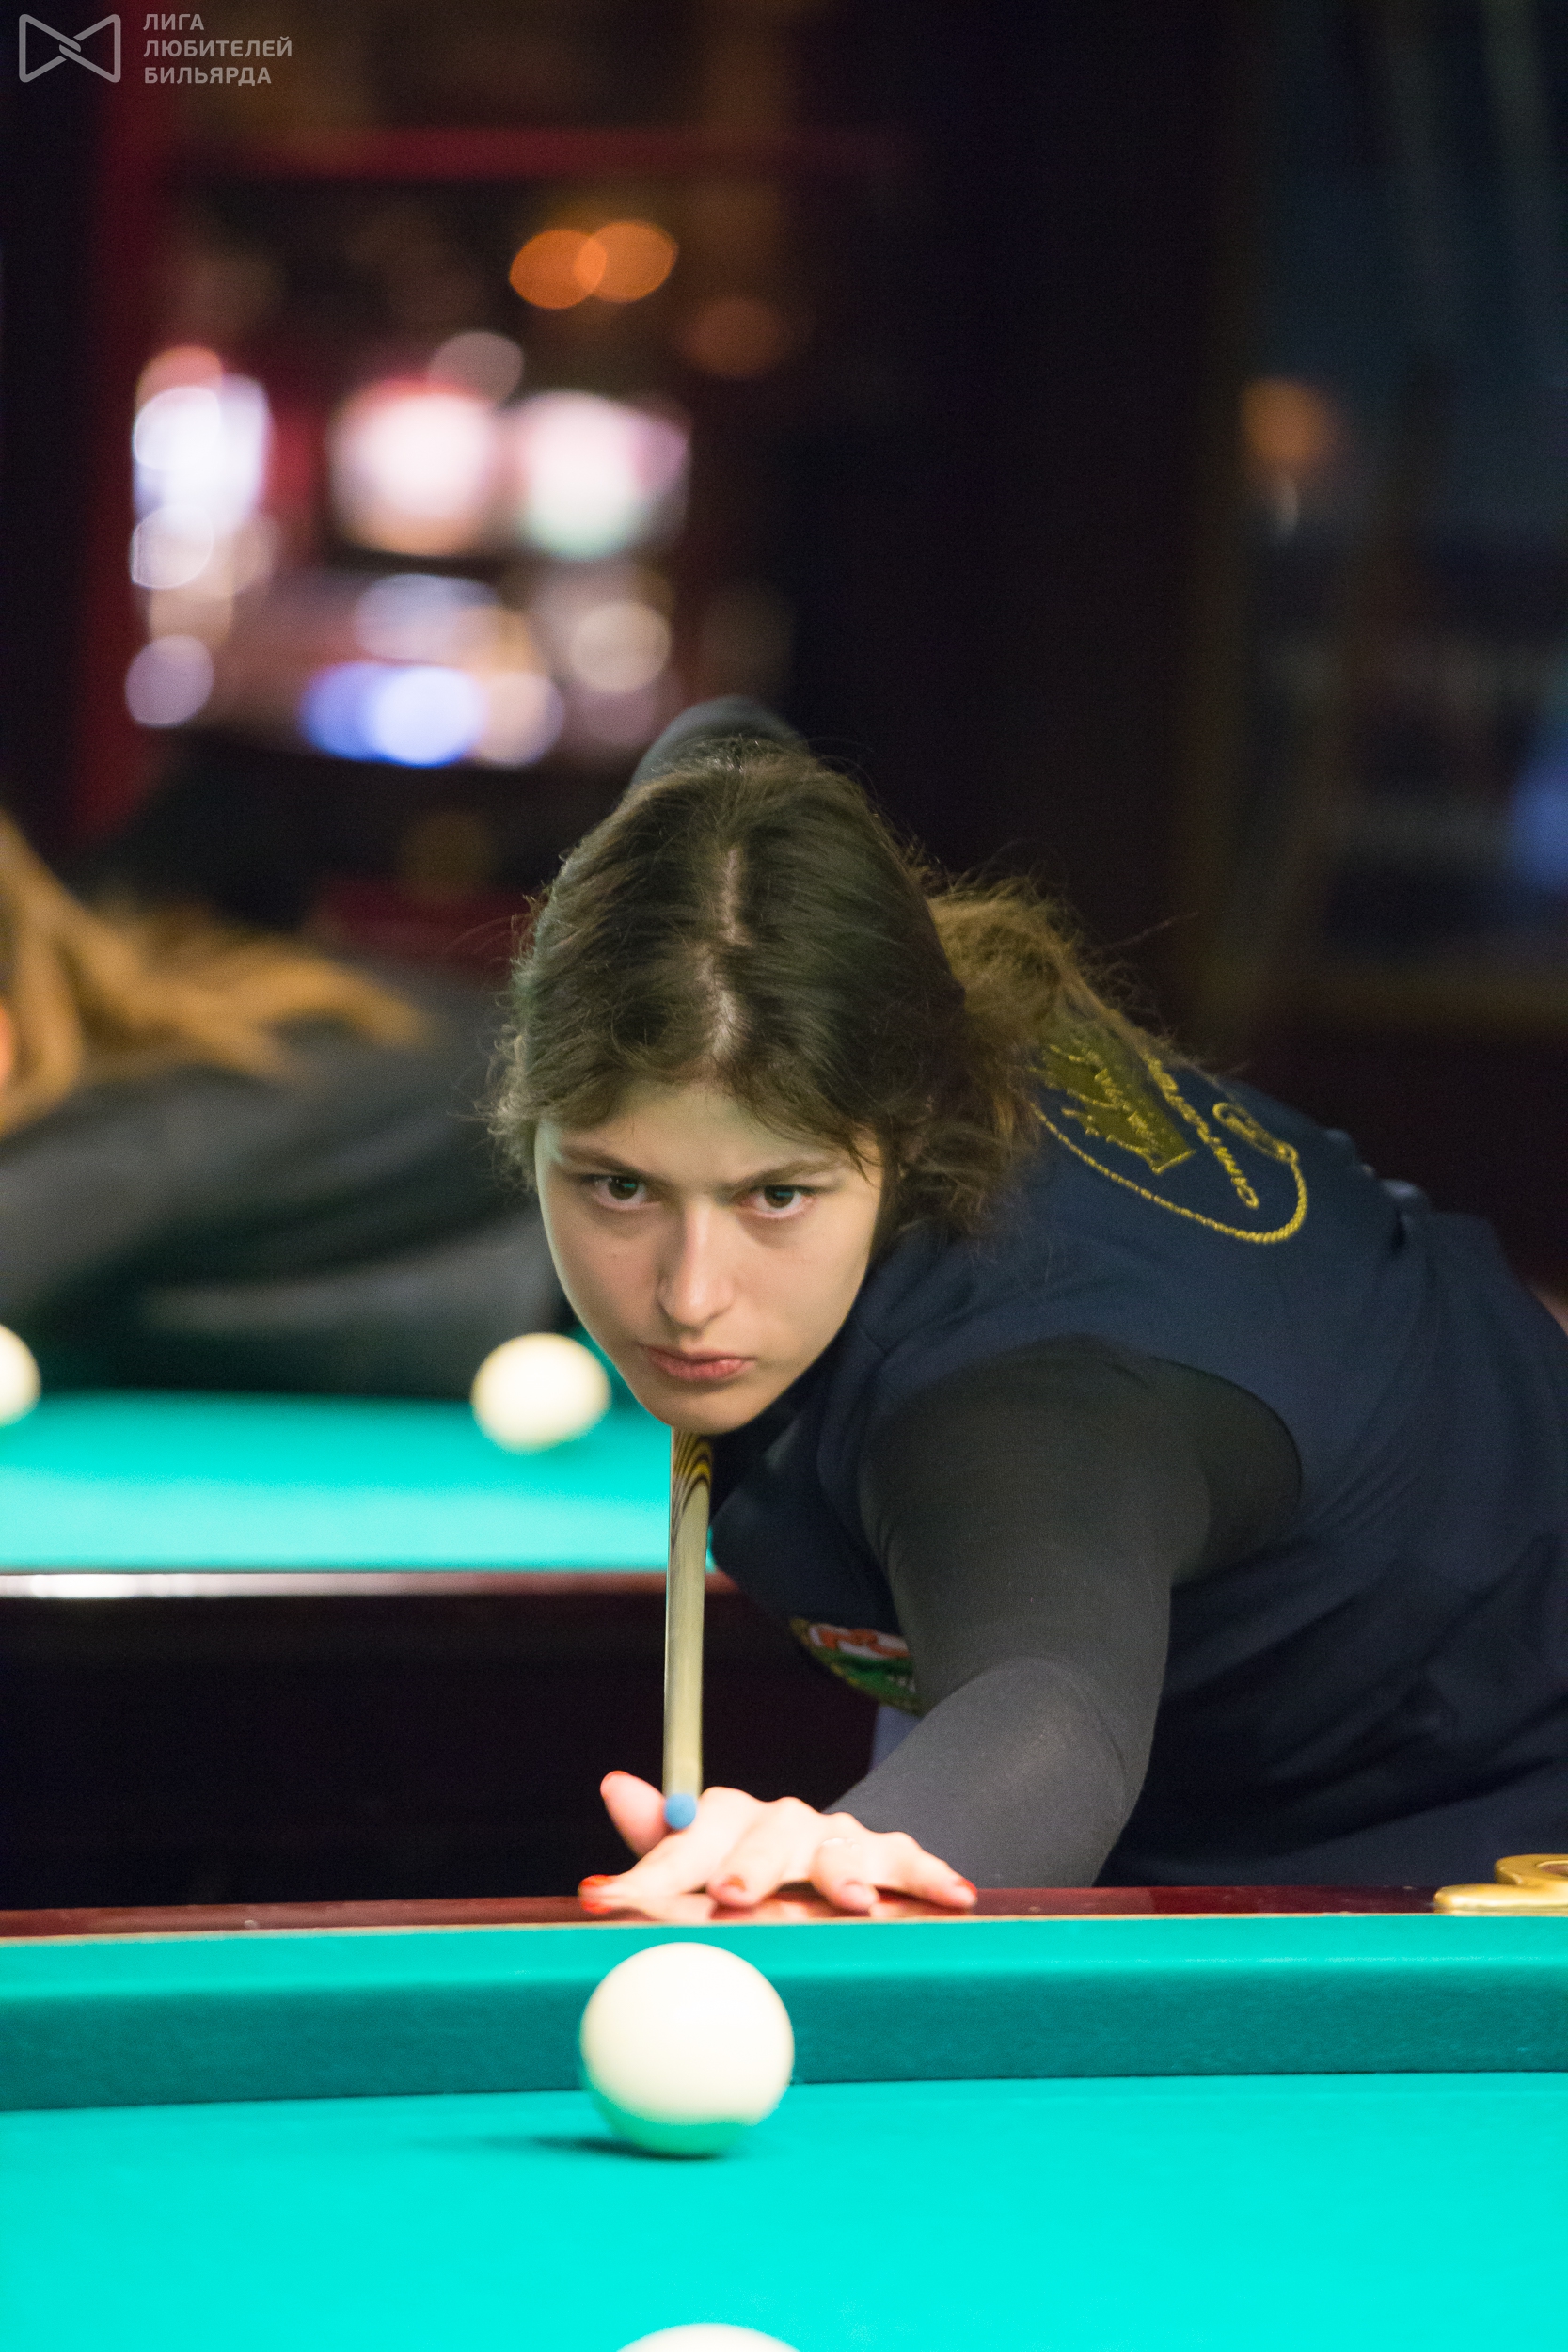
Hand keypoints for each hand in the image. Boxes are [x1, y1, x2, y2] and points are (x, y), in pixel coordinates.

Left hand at [579, 1772, 977, 1916]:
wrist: (818, 1851)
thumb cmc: (742, 1866)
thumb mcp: (696, 1859)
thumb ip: (657, 1839)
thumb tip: (613, 1784)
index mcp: (724, 1821)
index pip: (684, 1840)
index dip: (649, 1871)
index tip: (609, 1897)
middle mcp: (781, 1823)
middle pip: (766, 1837)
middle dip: (751, 1866)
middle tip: (734, 1897)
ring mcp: (838, 1838)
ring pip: (839, 1850)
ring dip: (845, 1875)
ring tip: (852, 1905)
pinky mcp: (887, 1856)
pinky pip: (912, 1864)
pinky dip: (933, 1879)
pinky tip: (955, 1896)